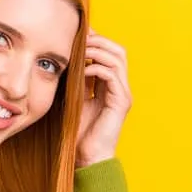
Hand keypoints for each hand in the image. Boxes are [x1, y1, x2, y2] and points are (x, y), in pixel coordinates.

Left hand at [77, 28, 131, 167]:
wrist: (86, 156)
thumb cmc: (78, 131)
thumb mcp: (75, 98)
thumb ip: (77, 79)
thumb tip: (69, 58)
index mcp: (110, 85)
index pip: (110, 52)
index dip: (96, 40)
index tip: (77, 35)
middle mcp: (120, 87)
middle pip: (118, 50)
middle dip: (99, 40)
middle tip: (79, 39)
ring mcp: (123, 94)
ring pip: (118, 59)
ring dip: (97, 51)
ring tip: (80, 52)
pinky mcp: (121, 103)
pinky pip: (113, 76)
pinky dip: (97, 68)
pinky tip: (83, 70)